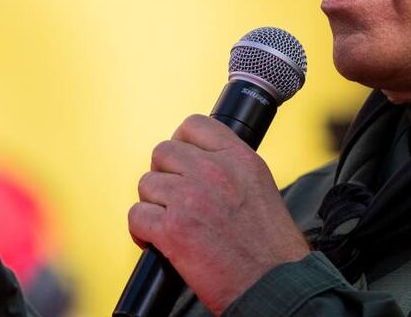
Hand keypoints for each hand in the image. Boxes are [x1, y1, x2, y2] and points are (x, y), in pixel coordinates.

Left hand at [128, 114, 309, 314]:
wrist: (274, 285)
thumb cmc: (271, 247)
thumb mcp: (260, 187)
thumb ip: (230, 169)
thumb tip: (198, 163)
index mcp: (239, 158)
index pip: (195, 125)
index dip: (180, 142)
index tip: (181, 161)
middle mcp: (214, 171)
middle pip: (162, 152)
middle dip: (164, 175)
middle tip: (174, 198)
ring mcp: (190, 197)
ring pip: (146, 183)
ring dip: (153, 204)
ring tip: (170, 224)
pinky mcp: (172, 228)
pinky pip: (136, 215)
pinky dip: (142, 231)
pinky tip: (158, 242)